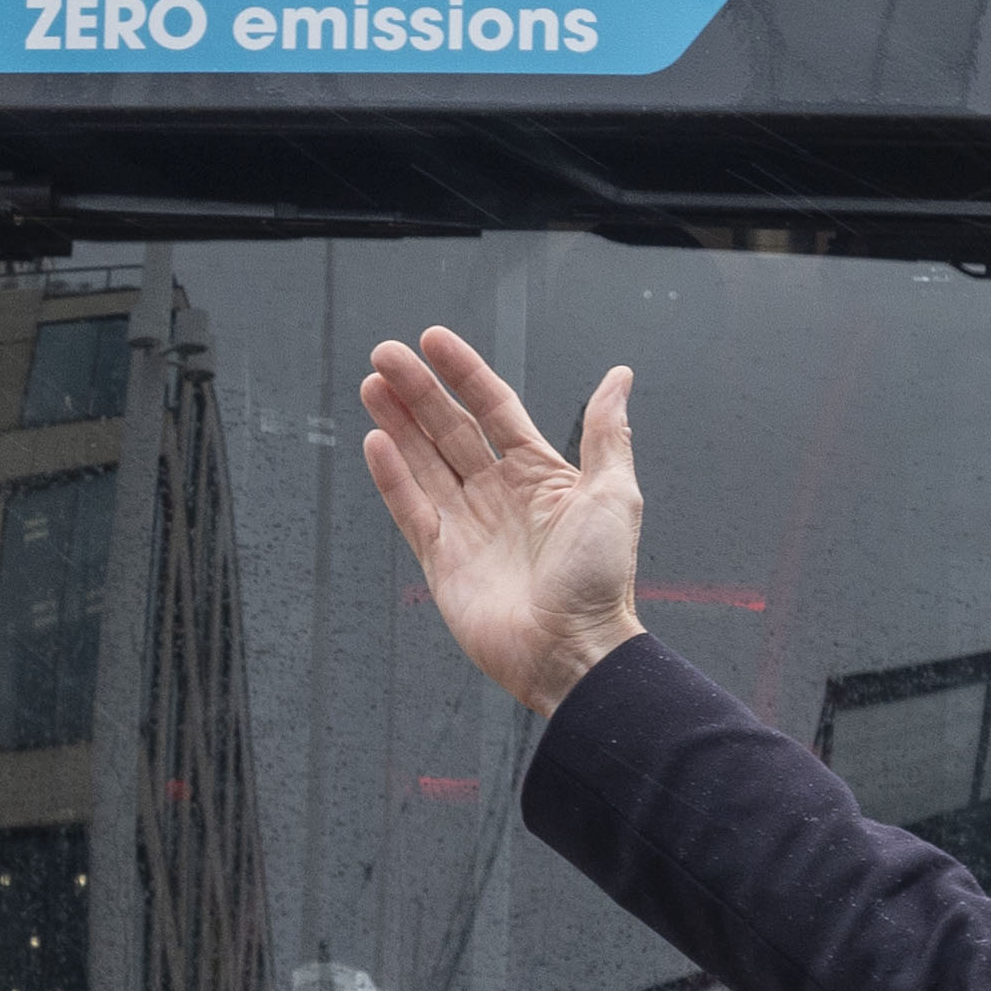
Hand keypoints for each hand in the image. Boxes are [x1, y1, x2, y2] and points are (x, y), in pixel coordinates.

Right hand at [355, 327, 644, 713]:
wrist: (573, 651)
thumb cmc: (600, 579)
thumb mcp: (613, 494)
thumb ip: (605, 432)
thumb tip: (619, 375)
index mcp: (539, 475)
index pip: (493, 409)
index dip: (464, 373)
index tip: (433, 340)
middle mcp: (498, 495)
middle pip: (449, 429)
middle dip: (417, 391)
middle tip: (384, 354)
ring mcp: (467, 526)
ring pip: (423, 462)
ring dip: (396, 423)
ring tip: (371, 385)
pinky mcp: (441, 560)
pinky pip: (410, 509)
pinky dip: (392, 477)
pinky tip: (375, 441)